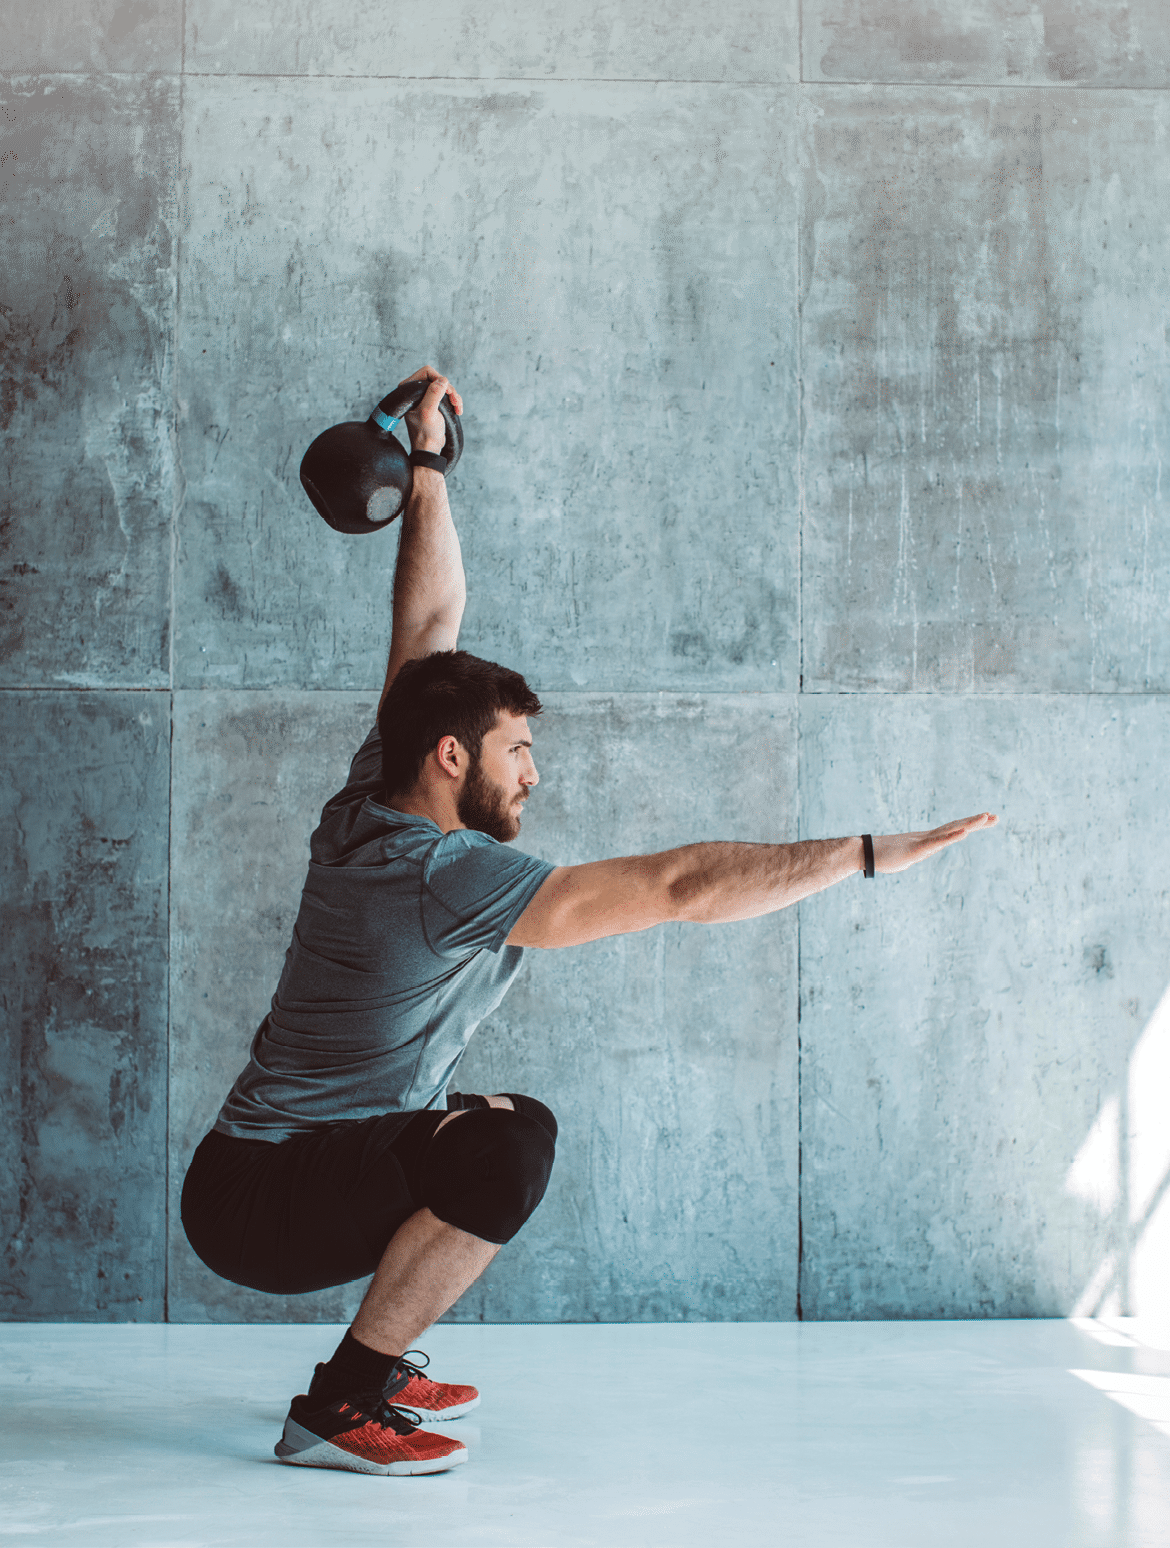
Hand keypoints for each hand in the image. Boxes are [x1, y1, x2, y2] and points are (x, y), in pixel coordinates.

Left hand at [399, 364, 462, 454]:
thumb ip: (434, 394)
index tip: (448, 393)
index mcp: (408, 388)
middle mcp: (414, 389)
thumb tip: (443, 380)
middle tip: (456, 402)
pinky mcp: (432, 402)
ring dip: (454, 396)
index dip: (439, 379)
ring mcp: (423, 395)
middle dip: (449, 390)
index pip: (427, 371)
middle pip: (437, 378)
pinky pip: (446, 394)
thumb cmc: (426, 432)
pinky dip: (454, 401)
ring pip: (444, 386)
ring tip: (458, 408)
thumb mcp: (429, 412)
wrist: (430, 447)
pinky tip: (457, 410)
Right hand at [872, 812, 997, 874]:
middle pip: (956, 827)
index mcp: (926, 840)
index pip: (952, 830)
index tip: (987, 819)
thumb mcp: (902, 859)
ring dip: (968, 825)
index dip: (969, 824)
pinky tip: (964, 833)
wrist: (861, 853)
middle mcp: (927, 838)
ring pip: (949, 831)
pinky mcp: (916, 849)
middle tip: (996, 816)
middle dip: (976, 822)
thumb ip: (911, 857)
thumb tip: (911, 858)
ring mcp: (922, 842)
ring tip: (986, 817)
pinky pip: (937, 842)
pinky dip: (952, 837)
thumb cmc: (880, 857)